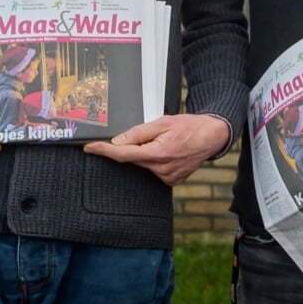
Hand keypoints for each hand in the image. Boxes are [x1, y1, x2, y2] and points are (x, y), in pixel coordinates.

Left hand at [86, 113, 230, 186]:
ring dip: (145, 154)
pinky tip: (167, 153)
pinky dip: (154, 162)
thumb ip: (138, 133)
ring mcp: (168, 178)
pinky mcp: (172, 181)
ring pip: (143, 166)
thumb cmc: (189, 126)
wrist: (212, 136)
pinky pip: (154, 171)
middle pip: (133, 159)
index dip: (104, 151)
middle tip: (148, 136)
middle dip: (132, 148)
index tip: (90, 148)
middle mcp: (162, 169)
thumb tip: (117, 142)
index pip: (123, 154)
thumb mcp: (162, 122)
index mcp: (158, 153)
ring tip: (164, 142)